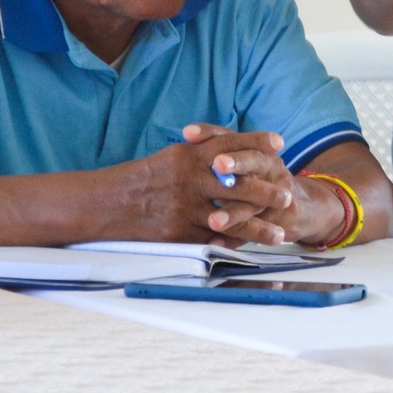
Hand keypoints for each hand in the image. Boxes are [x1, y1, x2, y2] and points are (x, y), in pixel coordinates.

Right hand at [115, 127, 296, 243]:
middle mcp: (190, 178)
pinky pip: (210, 239)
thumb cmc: (142, 179)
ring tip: (279, 236)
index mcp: (189, 155)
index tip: (279, 144)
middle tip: (287, 196)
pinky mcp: (178, 231)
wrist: (106, 204)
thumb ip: (200, 154)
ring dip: (257, 228)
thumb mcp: (171, 158)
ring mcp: (185, 206)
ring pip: (230, 217)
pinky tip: (248, 251)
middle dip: (266, 191)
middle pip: (237, 183)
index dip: (256, 142)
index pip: (229, 143)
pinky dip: (231, 244)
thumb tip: (232, 152)